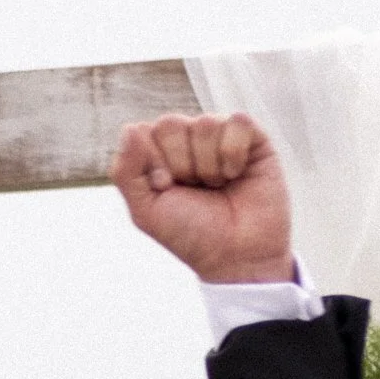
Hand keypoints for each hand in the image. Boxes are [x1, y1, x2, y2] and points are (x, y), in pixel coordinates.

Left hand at [111, 114, 292, 284]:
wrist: (235, 256)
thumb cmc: (191, 235)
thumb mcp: (146, 211)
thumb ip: (126, 172)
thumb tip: (131, 127)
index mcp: (161, 153)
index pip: (145, 132)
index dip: (154, 163)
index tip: (166, 188)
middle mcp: (189, 140)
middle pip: (170, 123)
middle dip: (180, 164)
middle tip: (195, 189)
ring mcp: (220, 136)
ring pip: (205, 123)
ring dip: (208, 166)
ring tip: (217, 186)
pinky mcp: (253, 138)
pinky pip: (237, 121)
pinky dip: (233, 154)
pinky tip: (236, 174)